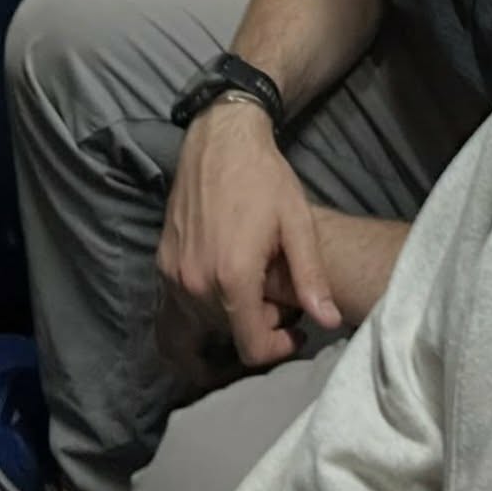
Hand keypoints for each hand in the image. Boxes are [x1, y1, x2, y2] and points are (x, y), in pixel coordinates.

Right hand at [157, 101, 341, 370]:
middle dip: (258, 328)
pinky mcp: (161, 265)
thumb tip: (329, 321)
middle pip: (227, 338)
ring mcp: (172, 275)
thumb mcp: (298, 224)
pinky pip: (175, 312)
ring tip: (255, 294)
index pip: (251, 348)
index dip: (278, 349)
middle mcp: (195, 284)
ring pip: (200, 328)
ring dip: (229, 323)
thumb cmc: (266, 179)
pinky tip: (225, 292)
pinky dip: (200, 315)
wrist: (220, 141)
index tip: (296, 330)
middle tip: (281, 300)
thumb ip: (311, 277)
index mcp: (232, 277)